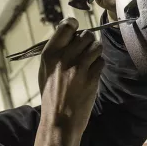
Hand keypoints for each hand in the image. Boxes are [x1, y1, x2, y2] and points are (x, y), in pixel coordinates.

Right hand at [35, 18, 103, 145]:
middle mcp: (64, 57)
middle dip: (88, 41)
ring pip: (96, 46)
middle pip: (85, 34)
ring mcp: (79, 67)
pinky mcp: (92, 77)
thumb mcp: (45, 71)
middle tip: (85, 51)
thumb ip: (56, 52)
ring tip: (89, 62)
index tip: (76, 30)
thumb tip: (69, 35)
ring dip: (96, 52)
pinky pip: (101, 61)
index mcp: (50, 54)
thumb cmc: (51, 96)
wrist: (60, 120)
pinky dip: (99, 65)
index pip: (66, 26)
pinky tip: (92, 74)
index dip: (74, 25)